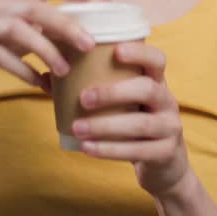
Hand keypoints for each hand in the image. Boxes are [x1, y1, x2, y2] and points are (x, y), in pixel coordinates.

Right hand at [0, 0, 104, 102]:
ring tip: (66, 70)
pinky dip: (22, 69)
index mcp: (12, 0)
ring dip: (45, 49)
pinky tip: (40, 83)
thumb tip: (91, 24)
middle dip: (63, 24)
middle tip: (89, 43)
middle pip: (33, 8)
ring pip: (16, 30)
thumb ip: (49, 26)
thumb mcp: (20, 32)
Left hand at [68, 42, 192, 197]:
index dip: (139, 53)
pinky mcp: (165, 153)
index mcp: (157, 82)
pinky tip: (87, 148)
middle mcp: (168, 101)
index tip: (115, 50)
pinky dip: (110, 150)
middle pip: (147, 89)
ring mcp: (170, 128)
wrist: (164, 165)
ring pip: (140, 124)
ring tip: (77, 128)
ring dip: (106, 126)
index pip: (157, 59)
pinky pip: (137, 151)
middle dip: (113, 92)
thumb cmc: (134, 124)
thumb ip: (91, 88)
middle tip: (83, 98)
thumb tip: (46, 76)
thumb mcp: (123, 105)